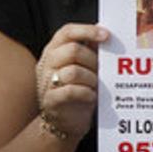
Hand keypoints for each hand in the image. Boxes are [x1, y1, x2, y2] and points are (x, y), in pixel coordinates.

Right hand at [35, 23, 108, 140]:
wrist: (66, 121)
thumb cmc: (79, 88)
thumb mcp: (85, 66)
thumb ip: (91, 49)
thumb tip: (104, 31)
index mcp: (55, 50)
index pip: (67, 31)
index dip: (87, 30)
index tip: (106, 35)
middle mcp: (48, 63)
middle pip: (72, 50)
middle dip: (93, 60)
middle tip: (102, 70)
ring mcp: (46, 82)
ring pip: (73, 72)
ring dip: (91, 78)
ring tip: (97, 85)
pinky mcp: (50, 100)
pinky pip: (70, 91)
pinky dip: (86, 92)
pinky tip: (92, 95)